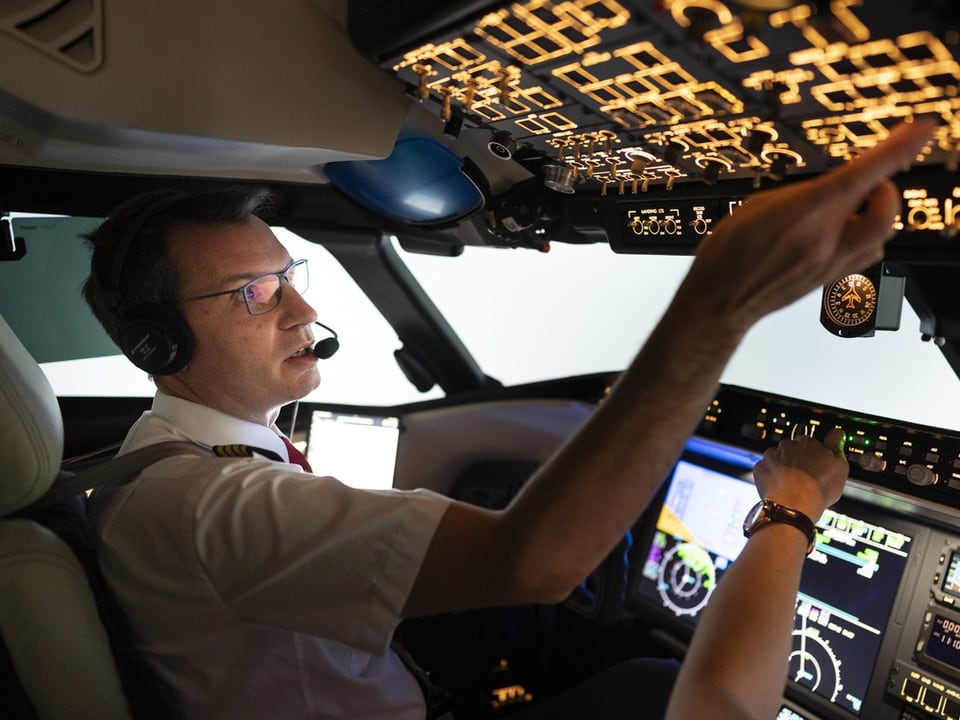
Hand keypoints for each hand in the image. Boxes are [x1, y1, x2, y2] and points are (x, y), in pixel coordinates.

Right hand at [681, 119, 935, 327]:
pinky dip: (865, 239)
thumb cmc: (726, 256)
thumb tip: (828, 187)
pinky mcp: (829, 281)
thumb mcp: (757, 206)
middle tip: (871, 180)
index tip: (922, 129)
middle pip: (886, 211)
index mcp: (802, 216)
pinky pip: (867, 255)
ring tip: (847, 211)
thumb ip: (801, 194)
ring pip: (882, 236)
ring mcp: (830, 266)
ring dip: (874, 215)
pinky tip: (841, 235)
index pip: (861, 176)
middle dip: (886, 189)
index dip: (897, 149)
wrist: (718, 302)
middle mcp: (823, 244)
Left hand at [752, 427, 848, 522]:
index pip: (811, 443)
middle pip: (792, 450)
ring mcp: (771, 456)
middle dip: (797, 460)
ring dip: (782, 467)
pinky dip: (770, 476)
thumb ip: (836, 446)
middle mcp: (787, 446)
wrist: (794, 505)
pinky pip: (765, 470)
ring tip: (792, 484)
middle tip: (804, 477)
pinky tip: (780, 486)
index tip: (816, 464)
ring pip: (777, 458)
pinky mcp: (760, 468)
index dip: (814, 455)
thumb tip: (836, 434)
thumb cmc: (818, 487)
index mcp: (808, 442)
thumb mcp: (840, 466)